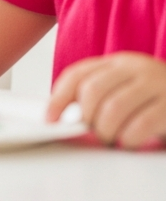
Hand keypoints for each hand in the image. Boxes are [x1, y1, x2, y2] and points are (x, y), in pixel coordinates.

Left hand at [48, 52, 165, 148]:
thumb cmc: (158, 100)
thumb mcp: (128, 90)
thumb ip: (100, 96)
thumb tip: (63, 116)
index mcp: (119, 63)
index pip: (78, 74)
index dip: (59, 98)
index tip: (50, 119)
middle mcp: (137, 68)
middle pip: (93, 90)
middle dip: (87, 117)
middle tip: (93, 133)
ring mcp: (157, 83)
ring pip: (113, 108)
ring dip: (106, 130)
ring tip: (112, 139)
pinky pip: (141, 123)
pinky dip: (129, 138)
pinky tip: (130, 142)